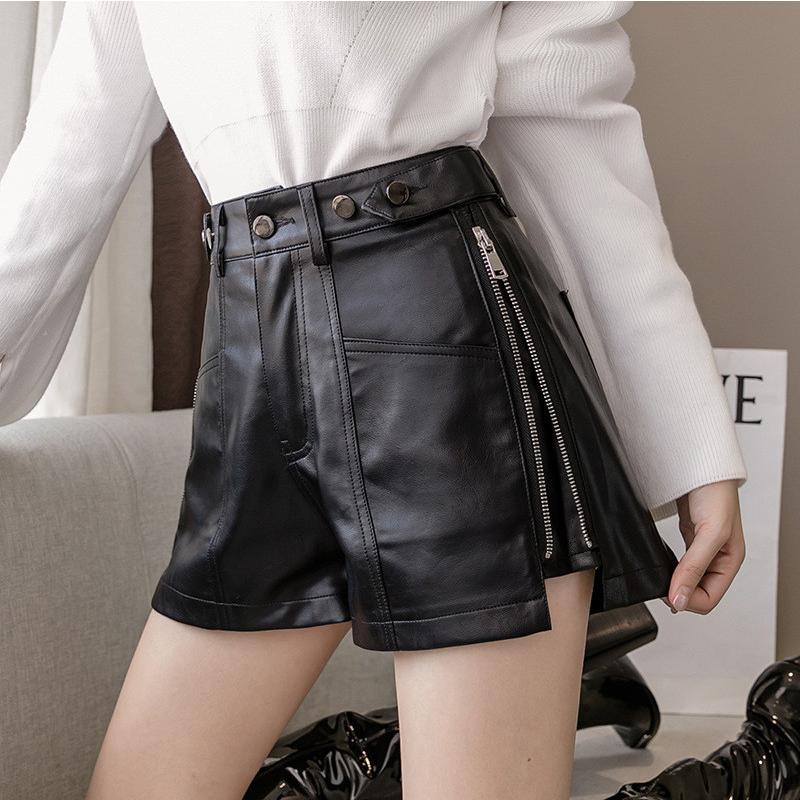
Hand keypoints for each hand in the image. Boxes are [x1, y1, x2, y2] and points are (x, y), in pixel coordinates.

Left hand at [662, 479, 745, 613]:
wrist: (700, 467)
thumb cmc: (715, 494)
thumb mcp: (709, 534)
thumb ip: (694, 568)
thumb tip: (680, 600)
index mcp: (730, 562)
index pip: (709, 599)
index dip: (687, 601)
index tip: (666, 593)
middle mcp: (717, 558)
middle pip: (698, 593)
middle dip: (679, 593)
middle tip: (659, 585)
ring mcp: (702, 549)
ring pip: (688, 579)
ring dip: (673, 582)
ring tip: (659, 576)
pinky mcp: (689, 538)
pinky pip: (680, 564)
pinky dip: (669, 568)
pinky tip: (661, 564)